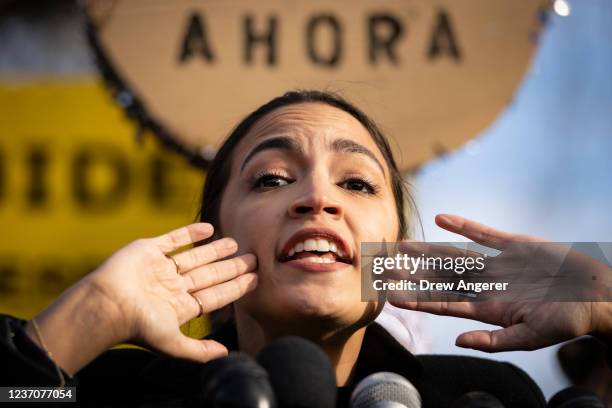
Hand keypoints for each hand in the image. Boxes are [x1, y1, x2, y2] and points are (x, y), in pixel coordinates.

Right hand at [83, 223, 256, 361]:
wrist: (107, 304)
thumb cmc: (138, 326)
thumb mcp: (172, 344)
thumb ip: (199, 350)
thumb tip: (225, 355)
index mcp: (180, 307)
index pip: (215, 295)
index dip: (236, 287)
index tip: (255, 279)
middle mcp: (173, 287)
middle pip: (210, 275)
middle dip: (232, 268)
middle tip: (253, 259)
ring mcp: (161, 269)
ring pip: (195, 257)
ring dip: (215, 250)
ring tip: (235, 243)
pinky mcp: (148, 250)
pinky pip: (174, 239)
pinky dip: (190, 233)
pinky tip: (209, 229)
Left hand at [389, 214, 611, 351]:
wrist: (598, 296)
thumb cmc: (568, 321)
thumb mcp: (531, 337)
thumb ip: (494, 340)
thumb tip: (457, 341)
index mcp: (489, 308)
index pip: (444, 304)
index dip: (418, 300)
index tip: (391, 296)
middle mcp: (488, 285)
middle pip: (442, 278)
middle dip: (414, 273)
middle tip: (385, 266)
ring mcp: (499, 265)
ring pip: (456, 255)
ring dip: (429, 249)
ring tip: (403, 244)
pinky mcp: (514, 246)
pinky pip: (484, 234)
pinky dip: (463, 226)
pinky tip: (442, 219)